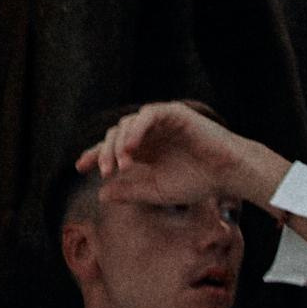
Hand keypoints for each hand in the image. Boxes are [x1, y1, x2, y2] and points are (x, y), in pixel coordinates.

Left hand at [78, 102, 306, 245]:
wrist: (226, 174)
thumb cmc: (196, 182)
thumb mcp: (156, 191)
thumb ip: (130, 191)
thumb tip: (101, 194)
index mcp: (143, 149)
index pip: (112, 147)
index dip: (95, 155)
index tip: (80, 167)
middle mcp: (148, 133)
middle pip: (114, 135)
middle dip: (105, 153)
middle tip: (105, 172)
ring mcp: (159, 121)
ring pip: (127, 124)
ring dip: (119, 144)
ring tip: (119, 165)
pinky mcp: (173, 112)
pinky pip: (147, 115)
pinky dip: (136, 130)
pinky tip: (130, 148)